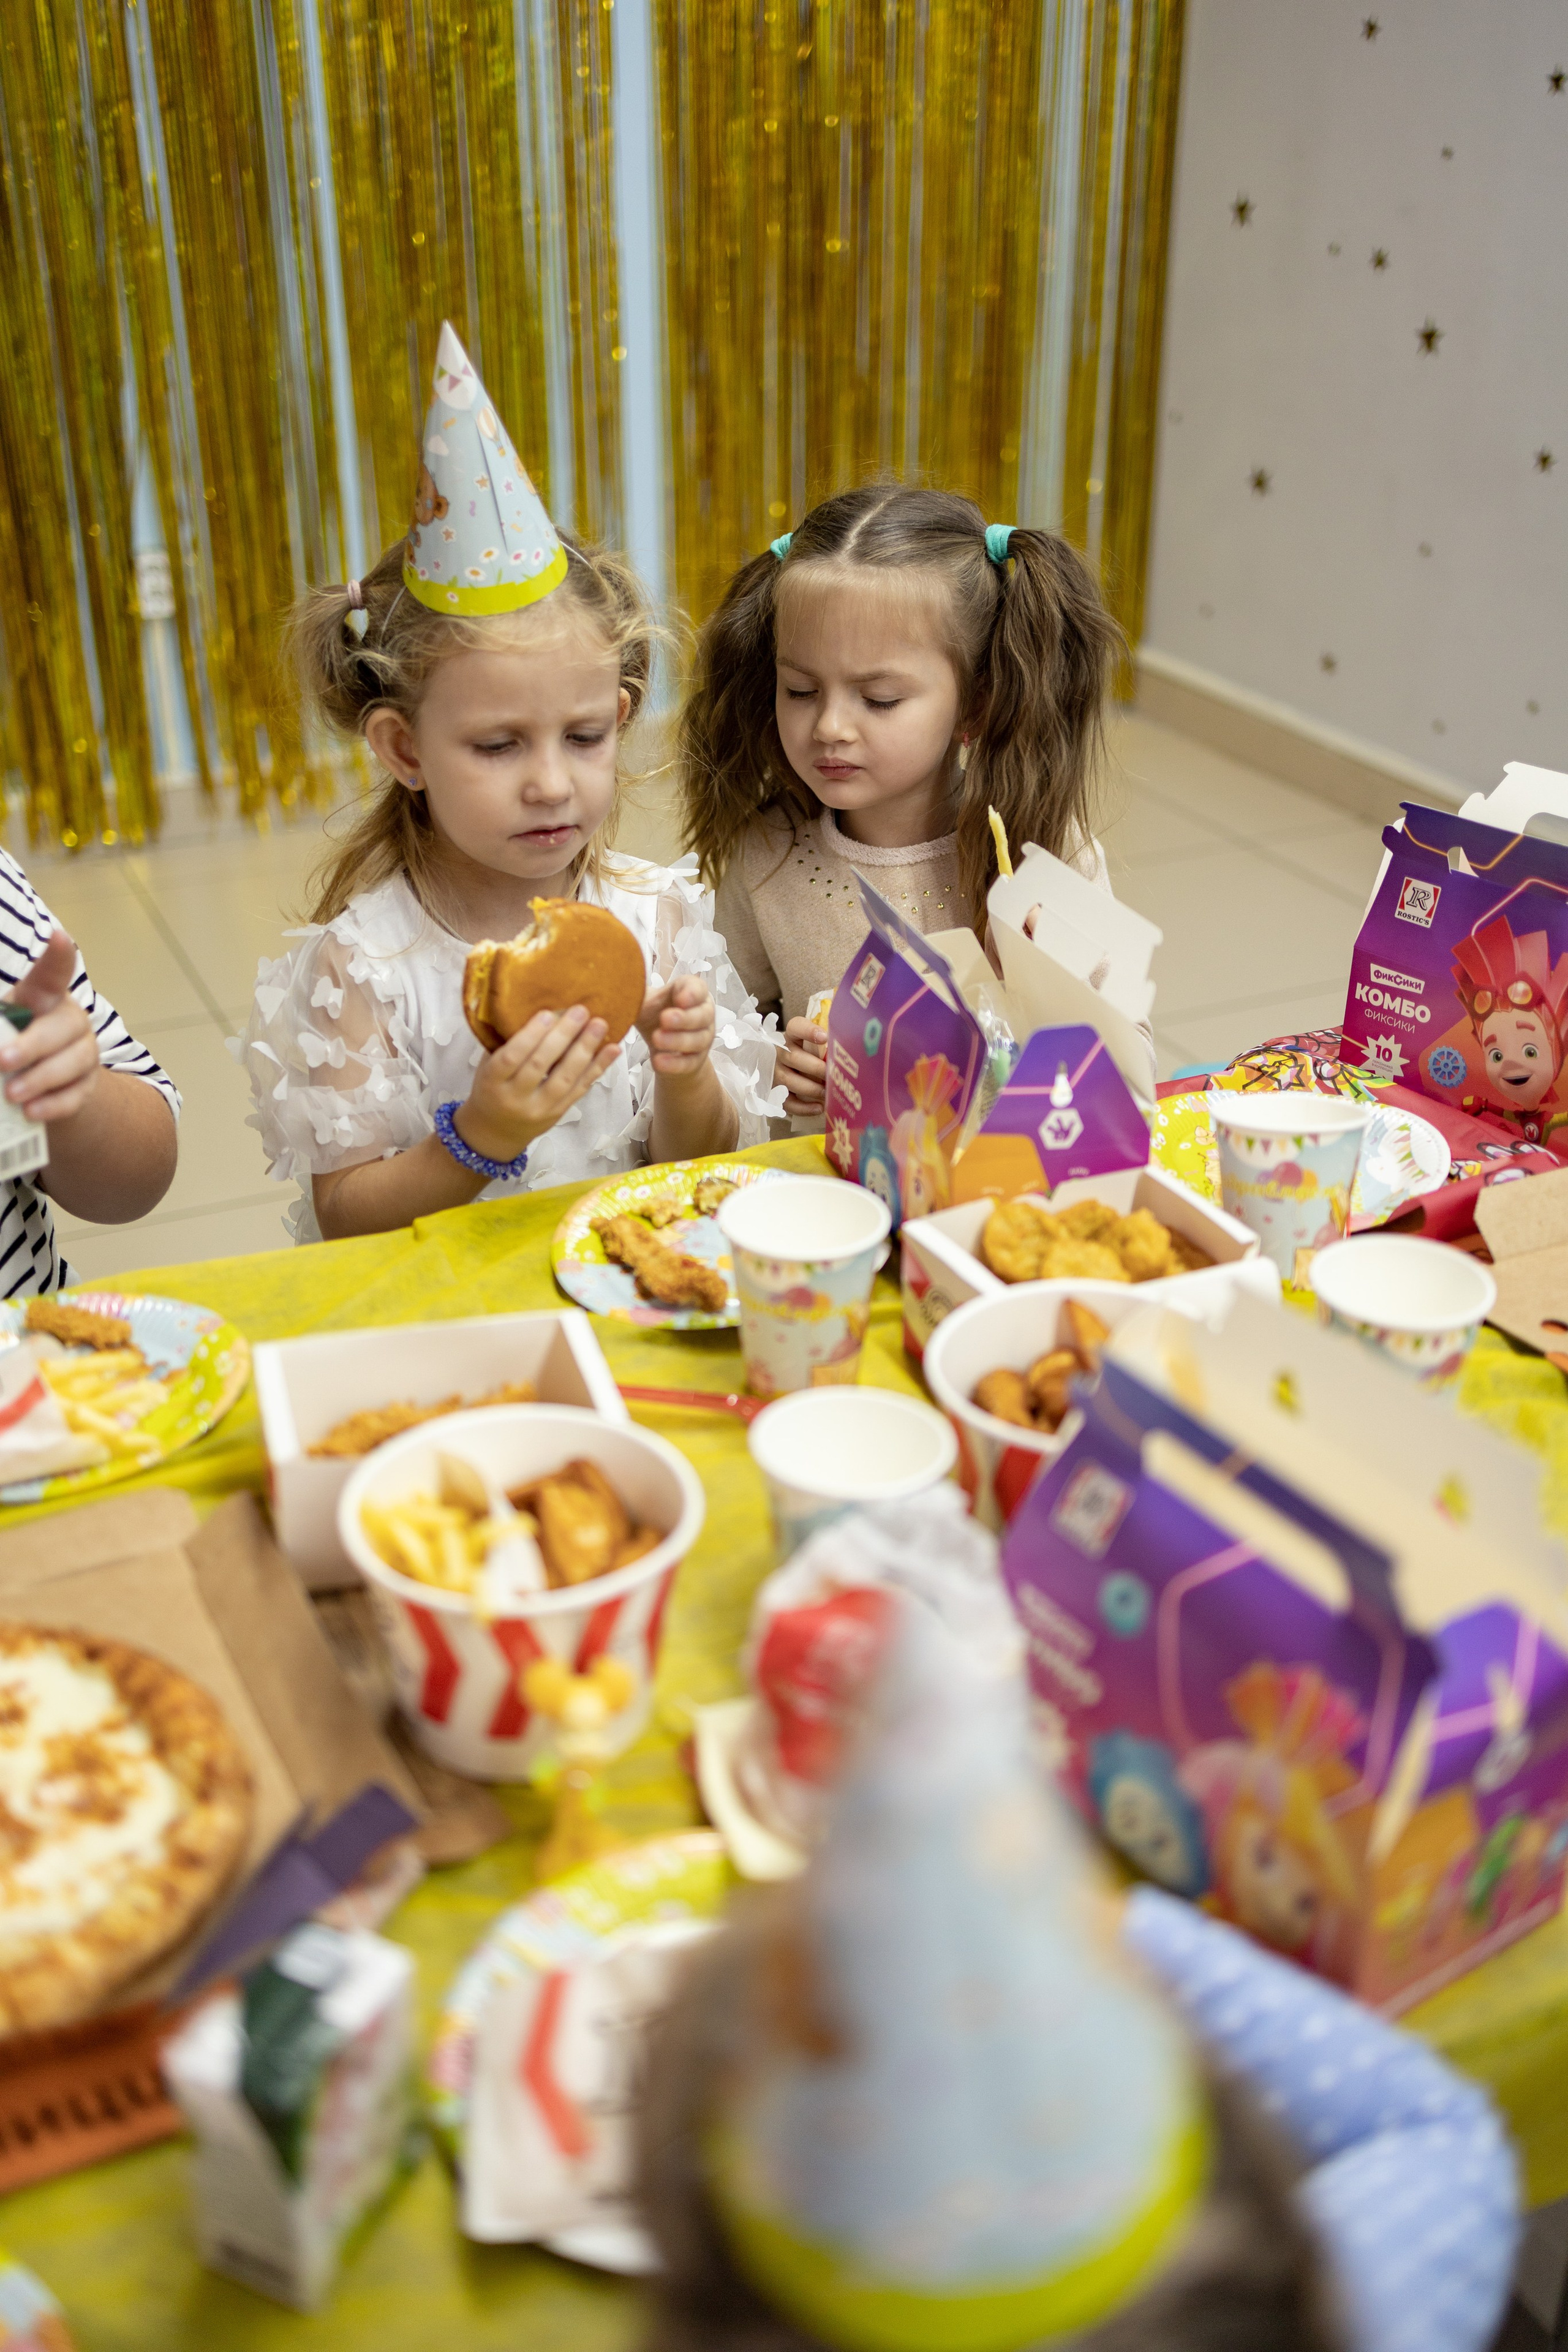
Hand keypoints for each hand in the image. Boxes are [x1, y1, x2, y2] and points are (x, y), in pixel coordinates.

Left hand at [0, 930, 100, 1123]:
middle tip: (2, 1061)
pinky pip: (76, 1095)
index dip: (58, 956)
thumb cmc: (10, 1044)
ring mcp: (84, 1052)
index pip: (53, 973)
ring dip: (40, 1079)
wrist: (37, 1085)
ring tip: (11, 1094)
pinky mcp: (87, 1086)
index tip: (59, 937)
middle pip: (63, 1026)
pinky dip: (53, 1104)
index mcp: (43, 998)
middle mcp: (69, 1020)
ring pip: (74, 1061)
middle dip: (33, 1045)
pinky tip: (31, 1112)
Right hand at [457, 1005, 620, 1161]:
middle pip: (541, 1066)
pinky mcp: (559, 1113)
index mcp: (492, 1082)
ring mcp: (540, 1108)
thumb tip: (536, 1008)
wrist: (497, 1130)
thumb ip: (506, 1042)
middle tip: (580, 1011)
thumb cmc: (492, 1087)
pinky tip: (612, 1049)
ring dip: (585, 1049)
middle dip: (563, 1036)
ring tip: (599, 1025)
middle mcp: (515, 1098)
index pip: (511, 1057)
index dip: (530, 1036)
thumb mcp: (488, 1066)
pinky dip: (598, 1067)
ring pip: (565, 1079)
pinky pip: (581, 1088)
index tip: (548, 1013)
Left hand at [636, 975, 715, 1079]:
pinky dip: (673, 1063)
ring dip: (677, 1040)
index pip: (698, 989)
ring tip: (656, 1039)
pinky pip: (688, 1063)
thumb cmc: (655, 1016)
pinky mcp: (696, 1061)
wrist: (662, 1047)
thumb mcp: (645, 1001)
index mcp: (692, 994)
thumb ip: (636, 992)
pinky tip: (658, 1061)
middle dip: (684, 1018)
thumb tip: (615, 982)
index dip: (691, 993)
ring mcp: (703, 1039)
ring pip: (697, 1040)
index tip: (679, 998)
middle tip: (664, 1019)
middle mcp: (703, 1015)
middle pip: (702, 1015)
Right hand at [779, 1015, 827, 1115]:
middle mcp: (779, 1052)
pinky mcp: (775, 1092)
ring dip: (811, 1088)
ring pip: (788, 1080)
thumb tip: (850, 1054)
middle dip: (815, 1068)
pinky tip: (819, 1107)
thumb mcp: (814, 1046)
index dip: (808, 1031)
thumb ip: (827, 1047)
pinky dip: (803, 1108)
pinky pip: (786, 1101)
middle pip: (793, 1057)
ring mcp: (775, 1073)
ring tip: (827, 1093)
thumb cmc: (808, 1056)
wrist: (787, 1069)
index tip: (824, 1037)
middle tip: (832, 1075)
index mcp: (791, 1036)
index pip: (796, 1027)